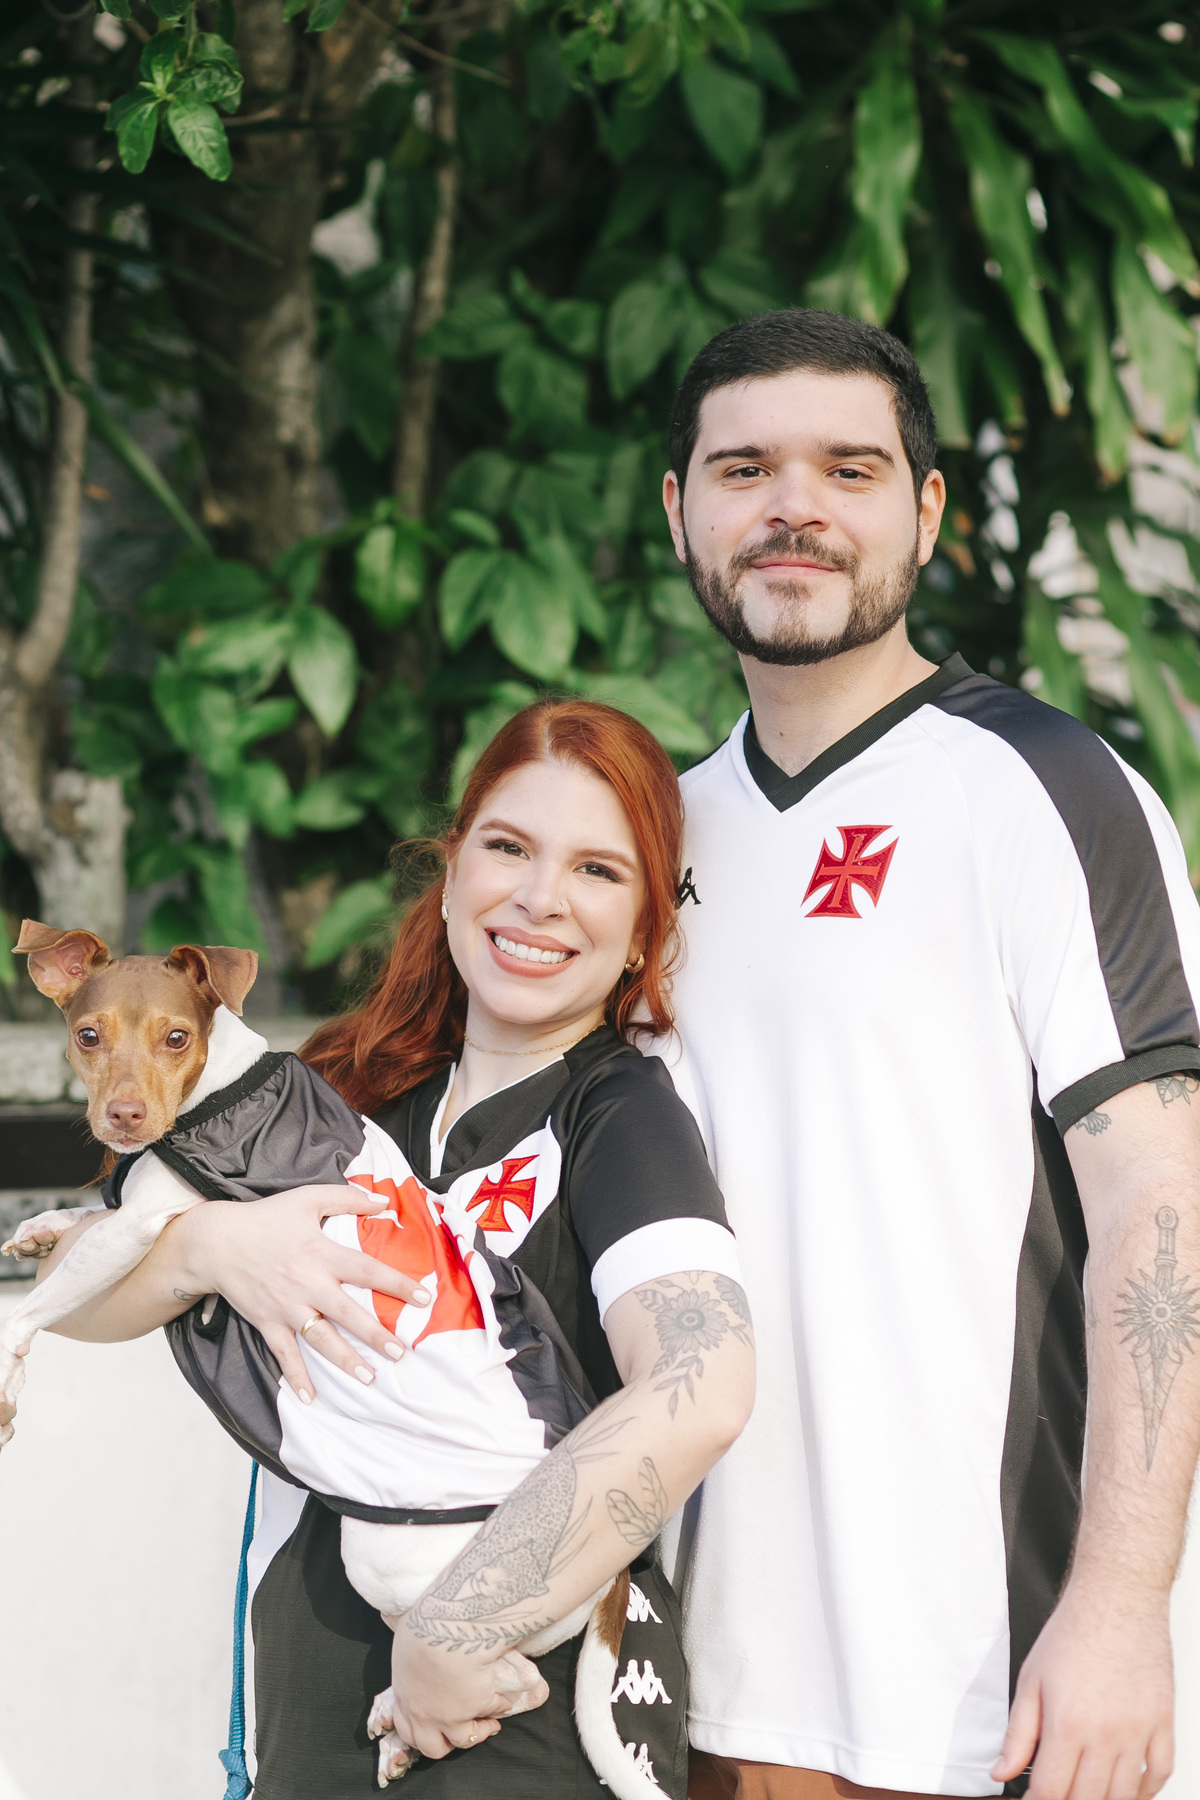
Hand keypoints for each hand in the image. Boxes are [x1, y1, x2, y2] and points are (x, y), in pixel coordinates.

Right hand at [174, 1185, 430, 1399]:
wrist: (216, 1242)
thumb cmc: (265, 1218)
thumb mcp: (307, 1198)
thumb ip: (347, 1197)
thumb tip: (383, 1199)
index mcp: (321, 1253)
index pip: (367, 1270)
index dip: (397, 1283)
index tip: (424, 1297)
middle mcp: (307, 1284)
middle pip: (348, 1313)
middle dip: (375, 1335)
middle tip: (400, 1352)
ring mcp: (286, 1307)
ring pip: (321, 1339)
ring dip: (345, 1360)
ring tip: (369, 1378)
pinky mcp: (267, 1322)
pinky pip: (284, 1354)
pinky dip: (296, 1376)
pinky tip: (311, 1398)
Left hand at [388, 1614, 548, 1759]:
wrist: (447, 1629)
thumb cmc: (421, 1625)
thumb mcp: (403, 1634)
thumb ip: (406, 1645)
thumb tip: (392, 1618)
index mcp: (405, 1696)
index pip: (406, 1729)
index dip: (420, 1731)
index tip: (432, 1724)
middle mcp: (426, 1714)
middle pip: (434, 1747)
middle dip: (447, 1743)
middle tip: (459, 1732)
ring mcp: (452, 1716)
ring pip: (466, 1740)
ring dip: (479, 1732)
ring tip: (490, 1723)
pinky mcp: (479, 1706)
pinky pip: (495, 1710)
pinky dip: (501, 1706)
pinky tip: (505, 1698)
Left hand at [993, 1580, 1173, 1799]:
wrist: (1117, 1599)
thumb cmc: (1073, 1632)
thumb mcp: (1031, 1680)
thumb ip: (1017, 1733)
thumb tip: (1001, 1773)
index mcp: (1067, 1724)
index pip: (1049, 1791)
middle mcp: (1105, 1735)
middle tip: (1056, 1793)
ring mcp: (1138, 1732)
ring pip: (1123, 1796)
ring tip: (1085, 1791)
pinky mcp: (1163, 1723)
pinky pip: (1161, 1774)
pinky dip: (1145, 1791)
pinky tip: (1128, 1789)